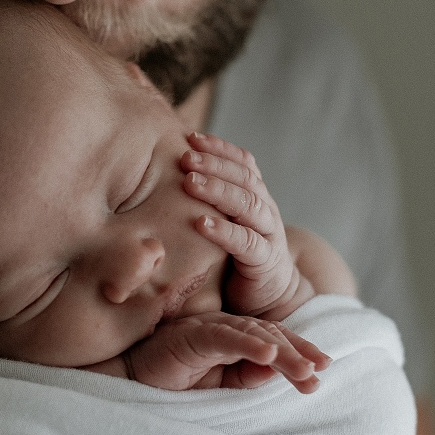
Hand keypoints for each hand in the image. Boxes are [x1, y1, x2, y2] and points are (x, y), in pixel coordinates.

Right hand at [125, 310, 328, 392]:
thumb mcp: (217, 386)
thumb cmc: (169, 382)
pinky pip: (225, 338)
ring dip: (283, 352)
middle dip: (299, 352)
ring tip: (305, 370)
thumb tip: (276, 371)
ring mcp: (207, 328)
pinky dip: (249, 345)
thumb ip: (245, 377)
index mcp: (232, 338)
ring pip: (254, 333)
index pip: (273, 340)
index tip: (322, 371)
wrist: (127, 381)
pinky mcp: (191, 335)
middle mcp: (223, 327)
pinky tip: (269, 355)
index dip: (298, 353)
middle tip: (322, 370)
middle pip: (270, 333)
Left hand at [181, 132, 311, 318]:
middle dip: (214, 163)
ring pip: (247, 205)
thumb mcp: (226, 223)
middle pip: (244, 178)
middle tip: (184, 156)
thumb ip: (207, 202)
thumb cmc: (237, 256)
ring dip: (218, 190)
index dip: (220, 148)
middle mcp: (265, 210)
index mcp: (256, 196)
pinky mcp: (264, 262)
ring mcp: (268, 235)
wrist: (272, 297)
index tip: (191, 137)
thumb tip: (162, 178)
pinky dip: (224, 231)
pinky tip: (201, 223)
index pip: (243, 162)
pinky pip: (246, 242)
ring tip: (190, 182)